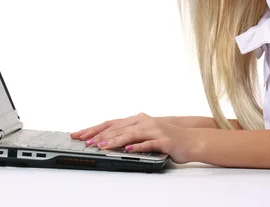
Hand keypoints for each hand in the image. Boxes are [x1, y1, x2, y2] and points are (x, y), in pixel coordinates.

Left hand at [70, 113, 200, 163]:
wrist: (190, 139)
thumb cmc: (165, 137)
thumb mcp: (145, 132)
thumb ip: (129, 134)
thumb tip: (106, 140)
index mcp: (137, 119)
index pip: (111, 123)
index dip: (94, 128)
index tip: (79, 134)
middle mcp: (144, 121)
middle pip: (118, 128)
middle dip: (100, 135)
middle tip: (86, 142)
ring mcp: (154, 130)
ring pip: (131, 135)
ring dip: (115, 141)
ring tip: (102, 146)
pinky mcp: (163, 140)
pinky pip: (148, 143)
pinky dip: (138, 146)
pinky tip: (128, 149)